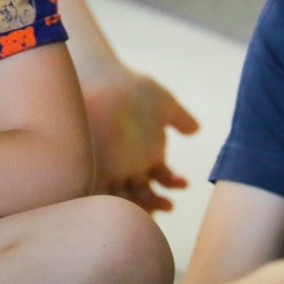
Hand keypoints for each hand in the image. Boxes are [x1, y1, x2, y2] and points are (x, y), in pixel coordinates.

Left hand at [82, 66, 199, 211]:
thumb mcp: (160, 101)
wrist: (97, 76)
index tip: (184, 183)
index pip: (161, 177)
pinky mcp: (88, 168)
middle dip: (156, 202)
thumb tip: (195, 130)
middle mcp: (126, 163)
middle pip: (142, 192)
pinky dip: (112, 204)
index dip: (173, 183)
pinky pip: (99, 195)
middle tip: (168, 206)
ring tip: (148, 206)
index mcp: (145, 151)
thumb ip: (179, 117)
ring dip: (137, 208)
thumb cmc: (131, 87)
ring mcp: (107, 166)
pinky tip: (123, 204)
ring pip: (122, 198)